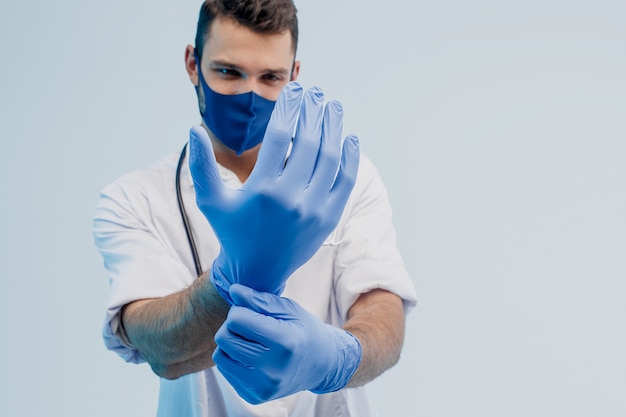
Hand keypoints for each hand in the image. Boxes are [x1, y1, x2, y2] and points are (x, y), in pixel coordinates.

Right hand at [189, 82, 359, 303]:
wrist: (258, 270)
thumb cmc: (232, 230)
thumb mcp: (211, 200)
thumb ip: (201, 165)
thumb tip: (193, 129)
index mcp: (262, 191)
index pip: (280, 136)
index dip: (289, 109)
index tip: (295, 91)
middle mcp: (292, 200)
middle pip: (309, 143)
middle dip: (313, 112)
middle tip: (316, 92)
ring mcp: (314, 210)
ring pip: (330, 159)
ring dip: (333, 128)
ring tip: (332, 106)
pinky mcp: (329, 218)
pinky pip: (345, 181)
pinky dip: (350, 158)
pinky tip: (349, 137)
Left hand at [213, 284, 361, 403]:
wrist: (322, 365)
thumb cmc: (305, 331)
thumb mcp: (289, 309)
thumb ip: (260, 300)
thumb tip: (233, 290)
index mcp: (284, 343)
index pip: (236, 320)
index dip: (240, 309)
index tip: (252, 310)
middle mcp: (272, 370)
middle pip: (224, 338)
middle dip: (233, 326)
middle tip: (250, 324)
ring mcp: (262, 387)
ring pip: (220, 356)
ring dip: (231, 343)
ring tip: (250, 340)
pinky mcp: (254, 397)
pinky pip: (226, 371)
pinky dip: (235, 359)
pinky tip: (252, 355)